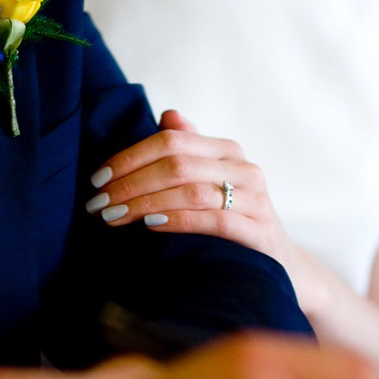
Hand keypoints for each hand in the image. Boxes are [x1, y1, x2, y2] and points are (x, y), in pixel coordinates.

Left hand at [86, 110, 294, 267]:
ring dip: (144, 204)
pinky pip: (214, 221)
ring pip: (191, 192)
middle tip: (98, 203)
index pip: (170, 140)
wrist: (280, 263)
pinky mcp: (260, 231)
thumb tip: (168, 115)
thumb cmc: (233, 220)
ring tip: (113, 217)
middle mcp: (245, 168)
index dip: (129, 157)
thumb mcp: (211, 182)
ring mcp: (256, 200)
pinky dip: (178, 220)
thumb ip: (190, 150)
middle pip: (176, 164)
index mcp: (227, 151)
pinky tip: (150, 225)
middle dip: (129, 183)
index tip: (98, 179)